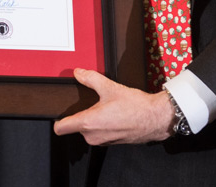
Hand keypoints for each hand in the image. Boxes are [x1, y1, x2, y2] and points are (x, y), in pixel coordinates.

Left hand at [53, 68, 173, 144]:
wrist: (156, 119)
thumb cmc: (135, 107)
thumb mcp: (110, 88)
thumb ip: (91, 79)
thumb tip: (78, 73)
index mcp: (88, 123)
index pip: (61, 128)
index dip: (59, 120)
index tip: (61, 113)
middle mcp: (93, 136)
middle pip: (76, 126)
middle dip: (82, 115)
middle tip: (93, 103)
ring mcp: (103, 141)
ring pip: (90, 130)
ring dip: (94, 121)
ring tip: (106, 108)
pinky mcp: (112, 143)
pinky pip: (101, 133)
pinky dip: (104, 125)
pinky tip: (115, 115)